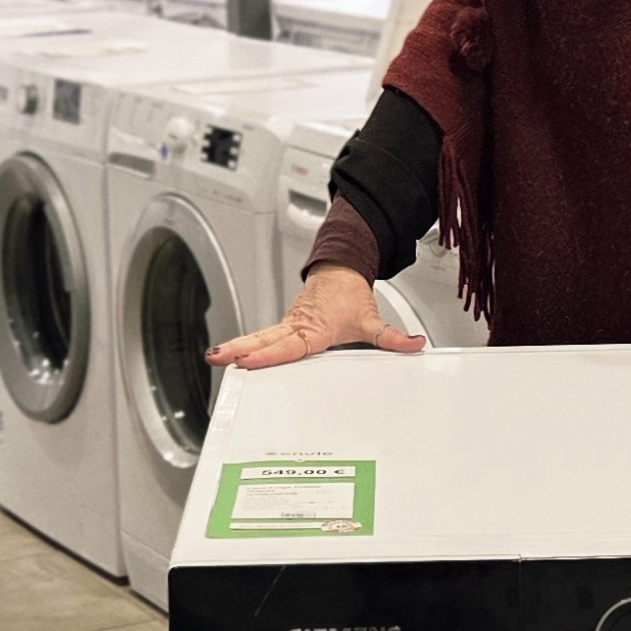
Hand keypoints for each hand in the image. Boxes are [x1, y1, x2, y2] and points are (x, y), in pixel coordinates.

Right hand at [206, 265, 426, 369]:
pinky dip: (246, 346)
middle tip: (219, 358)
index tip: (250, 361)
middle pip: (265, 340)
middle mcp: (297, 327)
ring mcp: (288, 325)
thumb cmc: (350, 294)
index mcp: (315, 329)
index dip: (270, 355)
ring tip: (215, 357)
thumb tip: (415, 345)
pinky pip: (263, 337)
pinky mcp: (285, 326)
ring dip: (237, 346)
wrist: (341, 269)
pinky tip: (231, 357)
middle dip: (241, 350)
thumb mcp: (373, 319)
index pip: (289, 346)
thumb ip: (394, 337)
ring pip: (259, 337)